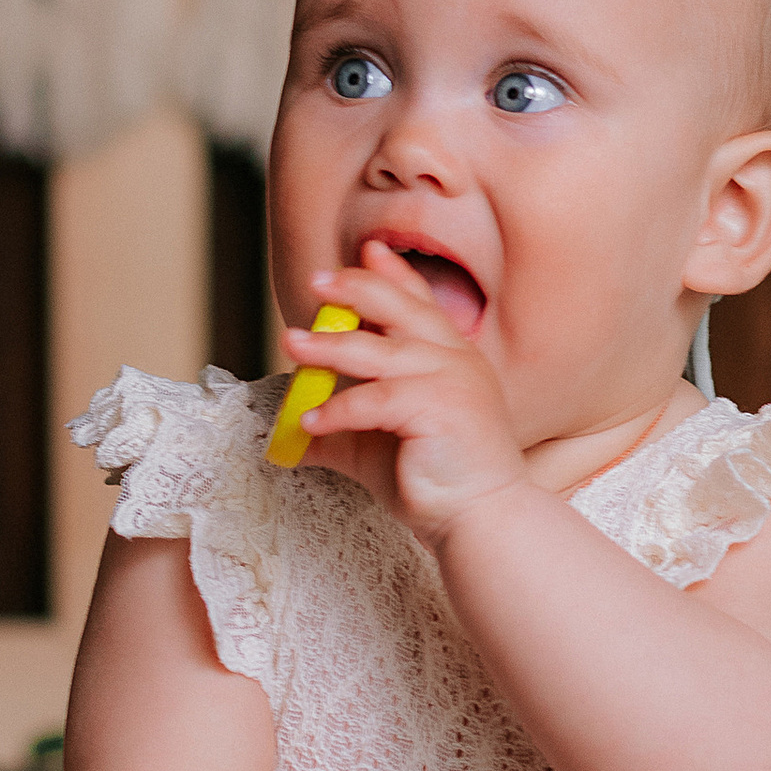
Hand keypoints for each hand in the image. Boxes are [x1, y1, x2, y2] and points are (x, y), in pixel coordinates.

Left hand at [281, 244, 527, 543]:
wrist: (481, 519)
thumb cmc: (437, 483)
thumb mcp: (378, 448)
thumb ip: (342, 430)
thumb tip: (289, 434)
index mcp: (453, 358)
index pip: (422, 303)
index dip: (394, 275)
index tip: (367, 251)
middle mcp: (456, 360)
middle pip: (400, 308)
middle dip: (356, 289)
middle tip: (316, 283)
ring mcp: (451, 380)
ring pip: (377, 351)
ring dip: (328, 346)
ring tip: (292, 344)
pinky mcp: (439, 408)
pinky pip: (374, 400)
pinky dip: (337, 410)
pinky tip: (309, 423)